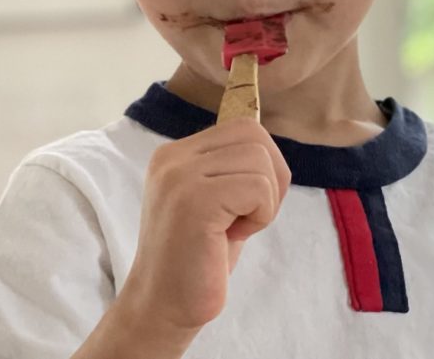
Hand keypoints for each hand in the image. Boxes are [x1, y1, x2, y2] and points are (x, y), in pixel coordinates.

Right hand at [116, 117, 291, 333]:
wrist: (162, 307)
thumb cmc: (198, 259)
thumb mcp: (216, 201)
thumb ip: (233, 169)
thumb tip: (269, 146)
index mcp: (175, 154)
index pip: (243, 127)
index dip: (265, 164)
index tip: (248, 203)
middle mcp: (172, 158)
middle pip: (255, 136)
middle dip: (272, 178)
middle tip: (249, 216)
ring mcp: (179, 177)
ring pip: (260, 161)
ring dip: (264, 202)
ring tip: (234, 229)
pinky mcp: (193, 201)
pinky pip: (258, 188)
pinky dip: (260, 216)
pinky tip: (232, 237)